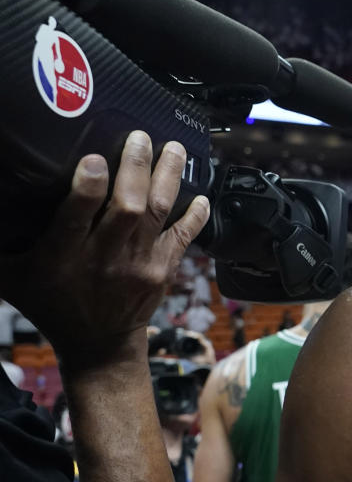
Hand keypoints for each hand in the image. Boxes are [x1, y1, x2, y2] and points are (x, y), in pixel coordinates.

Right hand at [0, 131, 208, 370]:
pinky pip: (183, 236)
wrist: (98, 343)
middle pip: (127, 208)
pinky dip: (194, 215)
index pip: (78, 217)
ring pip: (158, 213)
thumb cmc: (51, 302)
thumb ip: (0, 243)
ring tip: (174, 148)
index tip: (95, 159)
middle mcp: (104, 258)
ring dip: (167, 177)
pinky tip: (201, 193)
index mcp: (63, 257)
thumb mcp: (13, 277)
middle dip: (136, 169)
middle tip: (141, 138)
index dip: (88, 187)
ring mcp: (139, 264)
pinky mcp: (163, 269)